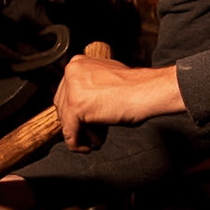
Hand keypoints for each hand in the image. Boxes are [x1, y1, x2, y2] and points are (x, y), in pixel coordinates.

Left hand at [52, 55, 185, 150]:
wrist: (147, 91)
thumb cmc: (135, 87)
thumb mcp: (105, 79)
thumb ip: (89, 88)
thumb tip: (82, 106)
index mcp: (77, 64)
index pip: (65, 93)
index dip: (75, 111)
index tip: (85, 121)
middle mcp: (71, 73)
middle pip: (62, 107)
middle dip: (77, 123)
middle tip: (93, 131)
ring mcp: (72, 89)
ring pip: (65, 121)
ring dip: (81, 133)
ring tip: (96, 138)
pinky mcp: (76, 106)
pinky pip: (70, 133)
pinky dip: (78, 143)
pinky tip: (89, 145)